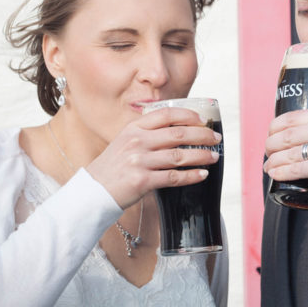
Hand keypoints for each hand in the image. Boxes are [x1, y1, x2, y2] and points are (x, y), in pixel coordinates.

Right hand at [86, 106, 219, 208]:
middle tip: (215, 138)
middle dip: (202, 135)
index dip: (188, 115)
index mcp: (133, 128)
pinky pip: (174, 177)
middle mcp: (137, 141)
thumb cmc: (112, 167)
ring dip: (201, 155)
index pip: (166, 114)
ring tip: (214, 156)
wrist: (92, 191)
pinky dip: (191, 176)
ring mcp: (139, 161)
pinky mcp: (142, 181)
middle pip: (178, 134)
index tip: (201, 119)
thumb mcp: (124, 141)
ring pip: (179, 155)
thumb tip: (177, 131)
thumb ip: (146, 133)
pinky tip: (202, 174)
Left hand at [264, 107, 307, 204]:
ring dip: (273, 161)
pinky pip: (294, 168)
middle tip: (267, 154)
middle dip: (271, 145)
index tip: (270, 135)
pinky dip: (280, 172)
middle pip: (287, 134)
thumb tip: (302, 136)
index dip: (275, 127)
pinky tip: (275, 174)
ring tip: (268, 167)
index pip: (294, 116)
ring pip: (288, 152)